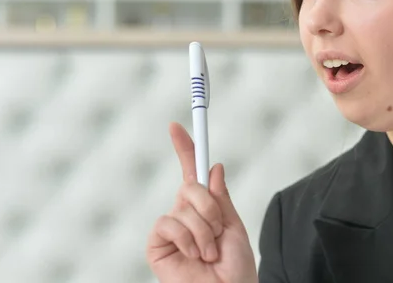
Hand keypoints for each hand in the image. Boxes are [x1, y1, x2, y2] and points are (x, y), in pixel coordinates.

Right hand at [146, 122, 257, 282]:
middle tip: (218, 233)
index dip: (185, 149)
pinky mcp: (157, 244)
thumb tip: (216, 167)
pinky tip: (193, 256)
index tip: (175, 127)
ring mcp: (171, 229)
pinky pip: (169, 223)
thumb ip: (221, 197)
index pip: (192, 172)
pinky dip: (188, 239)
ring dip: (204, 231)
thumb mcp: (233, 225)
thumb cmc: (235, 267)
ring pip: (183, 206)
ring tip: (209, 253)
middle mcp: (185, 213)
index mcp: (204, 207)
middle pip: (191, 185)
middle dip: (210, 208)